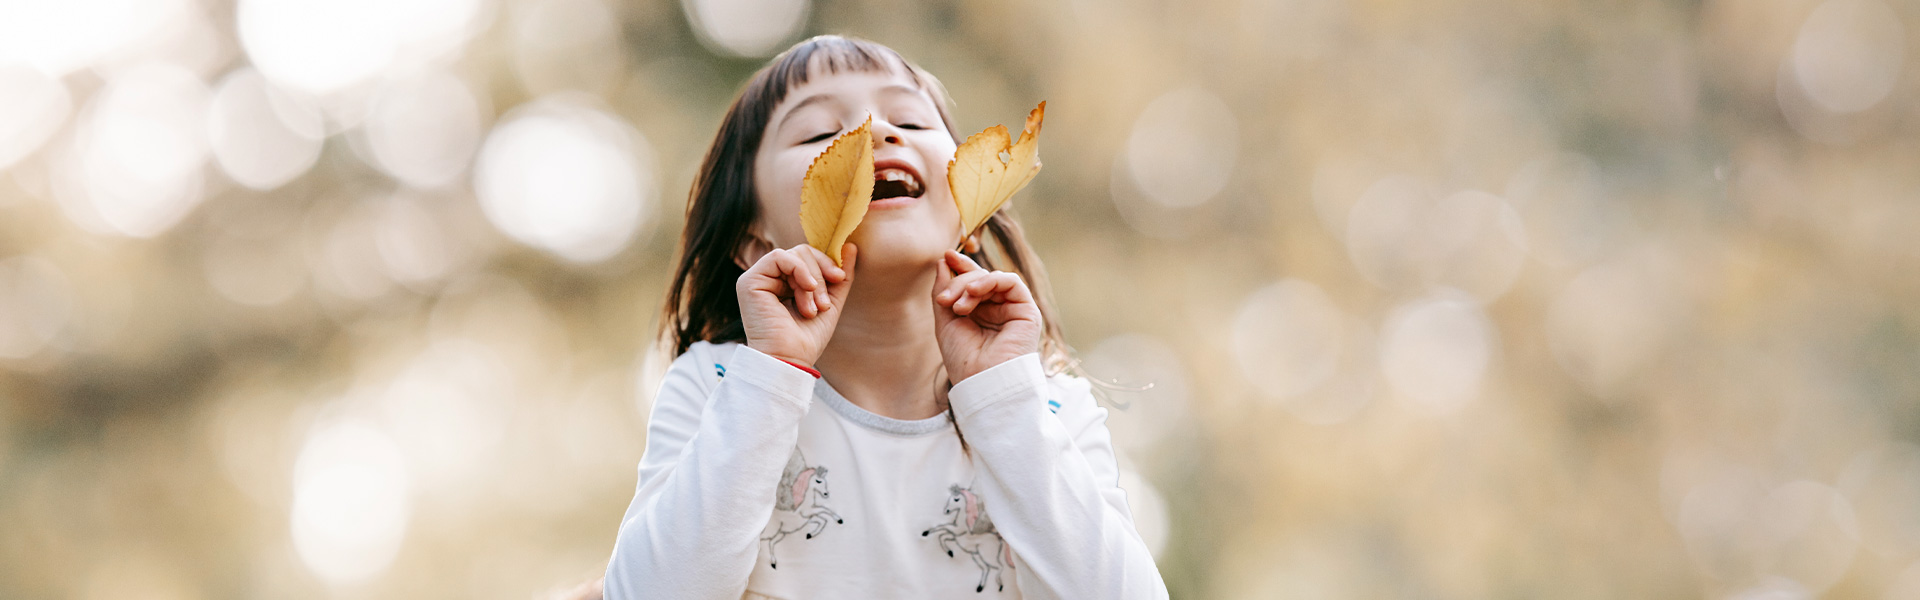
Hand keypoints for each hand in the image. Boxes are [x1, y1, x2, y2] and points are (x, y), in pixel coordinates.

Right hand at [737, 243, 856, 367]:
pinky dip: (799, 270)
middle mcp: (770, 278)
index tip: (840, 279)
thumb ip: (840, 276)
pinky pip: (779, 256)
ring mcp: (758, 278)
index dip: (826, 263)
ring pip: (795, 254)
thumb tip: (851, 246)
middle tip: (824, 305)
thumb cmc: (807, 339)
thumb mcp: (831, 302)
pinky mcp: (750, 281)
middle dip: (820, 276)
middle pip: (803, 252)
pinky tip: (805, 290)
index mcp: (785, 283)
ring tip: (813, 309)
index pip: (808, 256)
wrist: (790, 360)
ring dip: (812, 281)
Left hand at [932, 250, 1042, 383]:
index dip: (961, 267)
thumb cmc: (964, 360)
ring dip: (970, 285)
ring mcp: (1013, 310)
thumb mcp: (945, 321)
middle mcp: (998, 310)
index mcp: (981, 314)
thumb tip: (944, 261)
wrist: (982, 383)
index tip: (946, 256)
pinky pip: (1011, 282)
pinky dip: (990, 280)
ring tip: (957, 306)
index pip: (973, 283)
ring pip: (993, 278)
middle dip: (959, 282)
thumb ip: (945, 290)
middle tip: (943, 299)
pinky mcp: (1027, 312)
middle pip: (980, 279)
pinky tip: (974, 292)